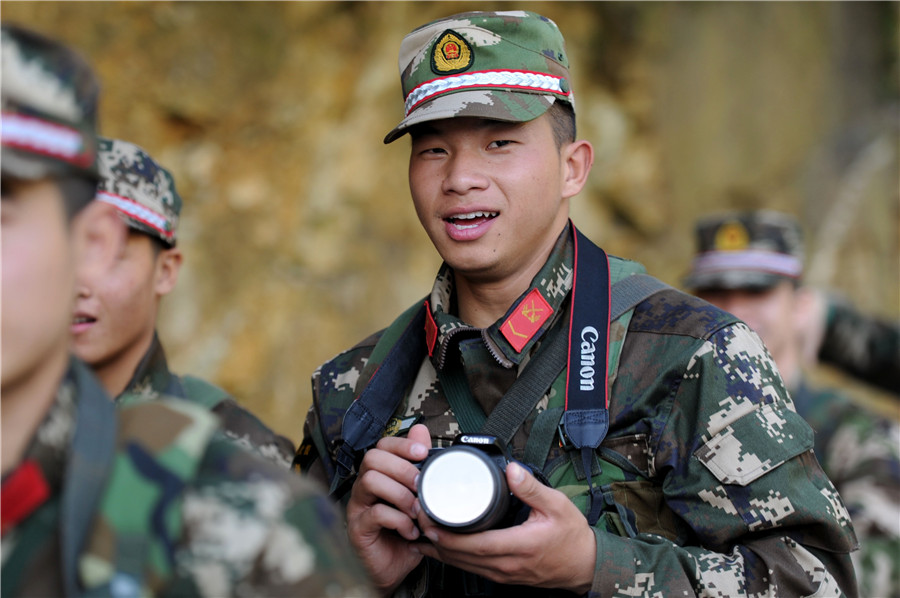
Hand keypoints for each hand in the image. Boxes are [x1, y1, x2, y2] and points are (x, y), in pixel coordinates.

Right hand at [345, 424, 430, 592]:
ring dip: (400, 494)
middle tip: (421, 485)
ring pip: (370, 481)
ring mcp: (358, 507)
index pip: (381, 445)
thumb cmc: (405, 529)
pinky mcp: (358, 529)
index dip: (401, 444)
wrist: (395, 566)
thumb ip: (417, 464)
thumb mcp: (417, 496)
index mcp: (379, 474)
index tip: (423, 452)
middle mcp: (364, 486)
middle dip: (402, 468)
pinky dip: (398, 520)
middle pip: (372, 458)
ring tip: (416, 510)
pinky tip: (410, 530)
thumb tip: (421, 432)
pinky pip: (375, 513)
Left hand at [414, 461, 596, 593]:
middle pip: (461, 557)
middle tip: (416, 519)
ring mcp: (504, 574)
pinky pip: (472, 569)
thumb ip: (531, 487)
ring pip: (463, 566)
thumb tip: (511, 470)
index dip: (446, 535)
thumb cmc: (572, 537)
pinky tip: (441, 549)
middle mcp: (506, 564)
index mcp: (518, 547)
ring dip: (440, 551)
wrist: (585, 565)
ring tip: (420, 532)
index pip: (473, 544)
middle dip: (435, 540)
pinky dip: (453, 559)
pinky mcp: (503, 576)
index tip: (428, 518)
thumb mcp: (556, 505)